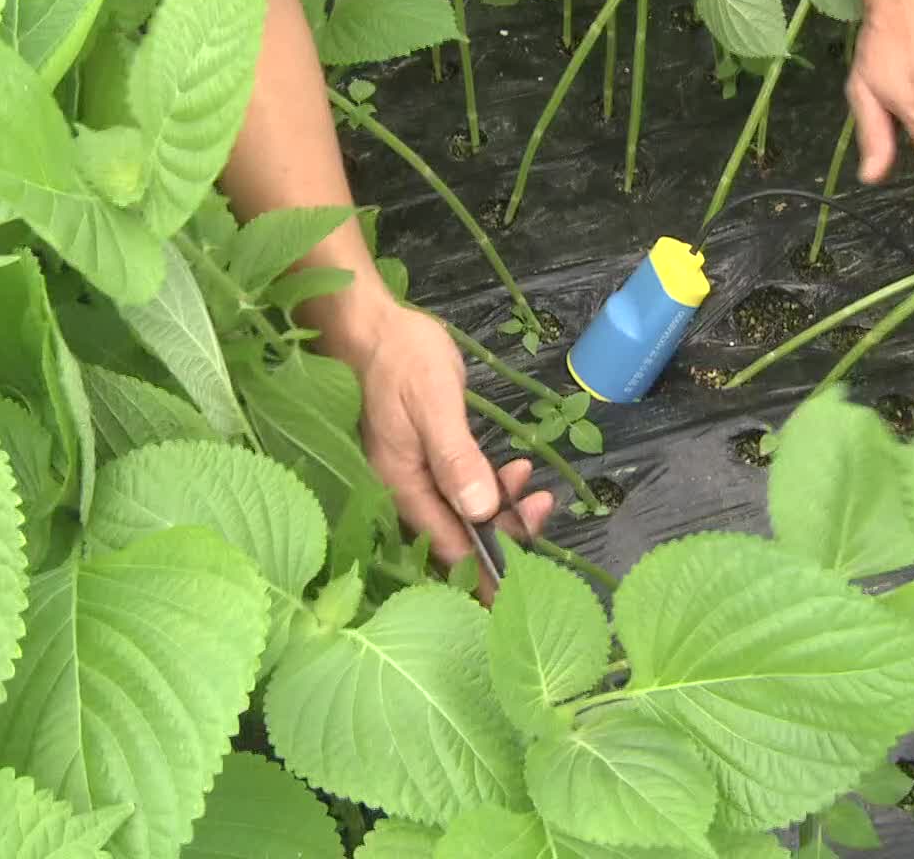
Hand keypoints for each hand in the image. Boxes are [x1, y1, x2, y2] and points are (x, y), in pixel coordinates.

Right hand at [319, 298, 551, 601]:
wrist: (371, 325)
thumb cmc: (401, 359)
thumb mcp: (433, 403)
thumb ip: (456, 458)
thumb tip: (481, 509)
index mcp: (400, 485)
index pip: (446, 545)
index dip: (484, 569)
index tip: (519, 589)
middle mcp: (404, 490)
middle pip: (457, 534)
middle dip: (504, 533)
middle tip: (542, 511)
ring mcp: (414, 475)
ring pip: (463, 512)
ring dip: (502, 509)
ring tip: (539, 492)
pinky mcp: (426, 459)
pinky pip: (461, 488)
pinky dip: (491, 487)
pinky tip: (517, 471)